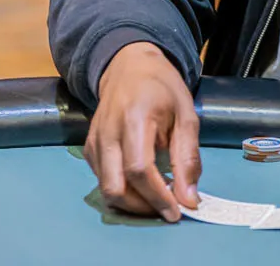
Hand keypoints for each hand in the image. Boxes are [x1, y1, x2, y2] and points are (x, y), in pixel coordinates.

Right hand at [85, 42, 200, 220]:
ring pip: (106, 188)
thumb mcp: (186, 115)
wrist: (130, 67)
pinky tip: (142, 186)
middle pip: (115, 187)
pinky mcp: (89, 148)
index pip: (139, 169)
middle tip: (167, 209)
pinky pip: (102, 180)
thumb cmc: (162, 88)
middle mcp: (107, 132)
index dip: (157, 196)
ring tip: (158, 198)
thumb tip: (189, 198)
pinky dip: (122, 191)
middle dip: (142, 207)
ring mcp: (94, 141)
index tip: (177, 211)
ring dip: (132, 203)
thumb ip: (188, 157)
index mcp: (134, 118)